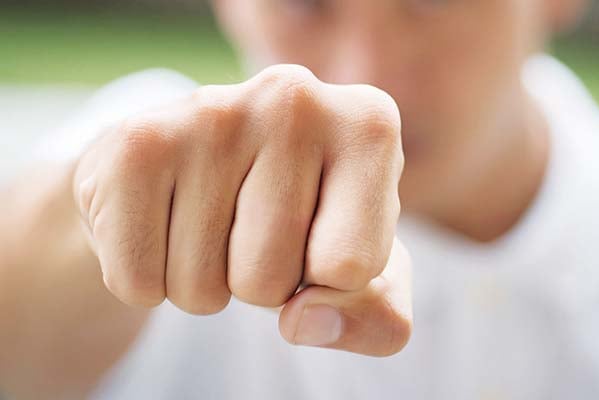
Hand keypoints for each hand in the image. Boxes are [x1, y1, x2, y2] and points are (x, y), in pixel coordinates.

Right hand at [72, 65, 411, 355]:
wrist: (199, 170)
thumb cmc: (298, 222)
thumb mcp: (362, 271)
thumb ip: (377, 316)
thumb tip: (303, 321)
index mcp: (369, 126)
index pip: (352, 268)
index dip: (329, 284)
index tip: (319, 239)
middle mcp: (295, 98)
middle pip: (270, 281)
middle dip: (260, 286)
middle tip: (253, 231)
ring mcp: (210, 112)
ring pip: (202, 289)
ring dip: (204, 286)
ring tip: (210, 223)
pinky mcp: (135, 142)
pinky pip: (138, 281)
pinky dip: (148, 280)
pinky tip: (164, 221)